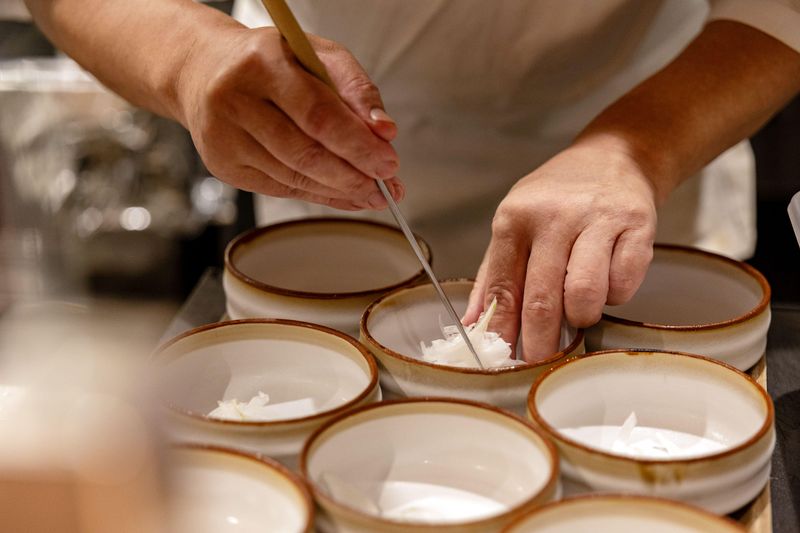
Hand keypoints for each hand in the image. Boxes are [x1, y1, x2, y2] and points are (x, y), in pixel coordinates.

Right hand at [175, 25, 401, 209]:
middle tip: (386, 188)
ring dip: (339, 191)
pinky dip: (317, 195)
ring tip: (371, 195)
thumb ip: (355, 89)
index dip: (357, 145)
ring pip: (292, 176)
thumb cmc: (270, 62)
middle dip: (352, 176)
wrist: (203, 70)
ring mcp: (223, 137)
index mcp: (262, 63)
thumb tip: (385, 131)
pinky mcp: (222, 165)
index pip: (318, 114)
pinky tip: (342, 195)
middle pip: (304, 152)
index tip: (388, 163)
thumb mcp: (316, 55)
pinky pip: (280, 188)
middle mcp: (235, 100)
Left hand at [464, 138, 657, 362]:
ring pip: (585, 295)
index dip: (503, 331)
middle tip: (540, 361)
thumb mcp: (515, 223)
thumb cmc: (557, 197)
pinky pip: (623, 284)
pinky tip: (607, 284)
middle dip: (540, 341)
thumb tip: (474, 325)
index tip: (503, 359)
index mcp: (515, 219)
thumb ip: (495, 275)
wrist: (615, 156)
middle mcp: (554, 217)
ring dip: (581, 317)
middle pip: (543, 298)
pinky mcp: (636, 226)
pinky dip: (614, 296)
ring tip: (579, 313)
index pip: (504, 287)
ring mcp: (597, 220)